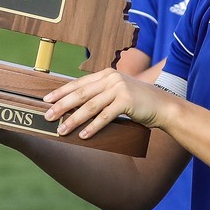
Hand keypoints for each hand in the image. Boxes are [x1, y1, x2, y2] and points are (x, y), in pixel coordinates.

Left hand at [45, 68, 174, 140]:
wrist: (162, 105)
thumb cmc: (137, 102)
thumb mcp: (117, 92)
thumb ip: (100, 93)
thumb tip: (74, 104)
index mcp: (106, 74)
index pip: (78, 83)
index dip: (61, 92)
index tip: (47, 100)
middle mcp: (111, 78)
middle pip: (81, 94)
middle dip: (62, 106)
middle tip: (48, 116)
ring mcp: (119, 89)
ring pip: (90, 106)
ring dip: (74, 119)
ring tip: (62, 130)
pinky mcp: (127, 101)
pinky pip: (105, 116)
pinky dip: (93, 127)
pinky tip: (83, 135)